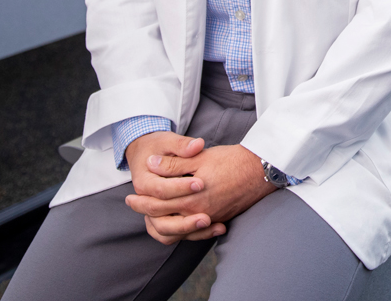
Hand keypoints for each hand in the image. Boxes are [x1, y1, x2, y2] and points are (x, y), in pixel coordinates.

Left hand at [126, 143, 276, 244]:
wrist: (260, 169)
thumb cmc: (231, 160)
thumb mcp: (200, 157)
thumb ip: (174, 164)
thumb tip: (151, 164)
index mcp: (192, 197)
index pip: (157, 205)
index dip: (141, 201)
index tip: (130, 196)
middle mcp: (199, 213)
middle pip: (163, 220)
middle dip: (146, 212)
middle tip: (133, 204)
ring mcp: (209, 219)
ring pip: (177, 232)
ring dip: (161, 224)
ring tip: (151, 215)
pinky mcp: (218, 219)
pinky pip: (193, 234)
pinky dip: (181, 231)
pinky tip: (175, 223)